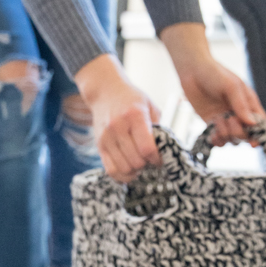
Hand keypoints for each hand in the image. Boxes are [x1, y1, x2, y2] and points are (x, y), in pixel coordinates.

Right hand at [75, 54, 160, 181]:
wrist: (106, 91)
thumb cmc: (132, 100)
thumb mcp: (150, 106)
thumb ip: (158, 128)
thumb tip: (166, 151)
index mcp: (134, 115)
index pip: (147, 148)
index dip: (157, 159)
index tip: (160, 158)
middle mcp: (118, 126)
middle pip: (136, 161)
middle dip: (147, 164)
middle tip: (150, 159)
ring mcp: (106, 137)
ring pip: (124, 168)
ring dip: (135, 170)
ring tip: (140, 162)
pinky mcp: (99, 145)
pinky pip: (110, 170)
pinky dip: (122, 175)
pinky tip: (130, 170)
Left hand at [160, 22, 265, 146]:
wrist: (193, 71)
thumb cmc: (216, 74)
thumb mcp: (232, 86)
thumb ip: (241, 105)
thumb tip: (252, 124)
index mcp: (249, 104)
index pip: (260, 124)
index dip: (259, 136)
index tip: (253, 143)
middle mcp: (239, 114)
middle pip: (246, 135)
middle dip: (239, 133)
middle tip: (229, 119)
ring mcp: (225, 120)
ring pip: (232, 139)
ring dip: (226, 135)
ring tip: (218, 120)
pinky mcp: (211, 123)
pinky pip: (218, 139)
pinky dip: (217, 141)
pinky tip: (213, 135)